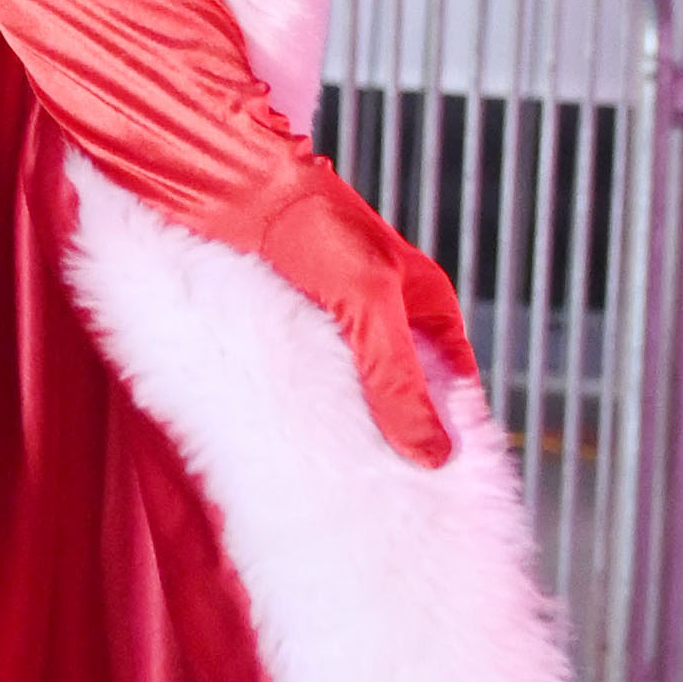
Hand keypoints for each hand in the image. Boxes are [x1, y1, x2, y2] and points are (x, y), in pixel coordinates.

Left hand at [254, 165, 476, 469]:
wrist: (228, 181)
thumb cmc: (310, 223)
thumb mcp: (367, 304)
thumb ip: (395, 378)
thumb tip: (433, 454)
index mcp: (425, 304)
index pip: (453, 384)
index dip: (450, 432)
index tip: (439, 489)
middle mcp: (386, 314)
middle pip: (403, 393)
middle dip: (395, 439)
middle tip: (382, 500)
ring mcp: (337, 322)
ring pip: (352, 390)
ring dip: (345, 428)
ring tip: (337, 484)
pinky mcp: (289, 327)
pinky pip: (305, 380)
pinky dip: (302, 408)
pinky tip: (291, 441)